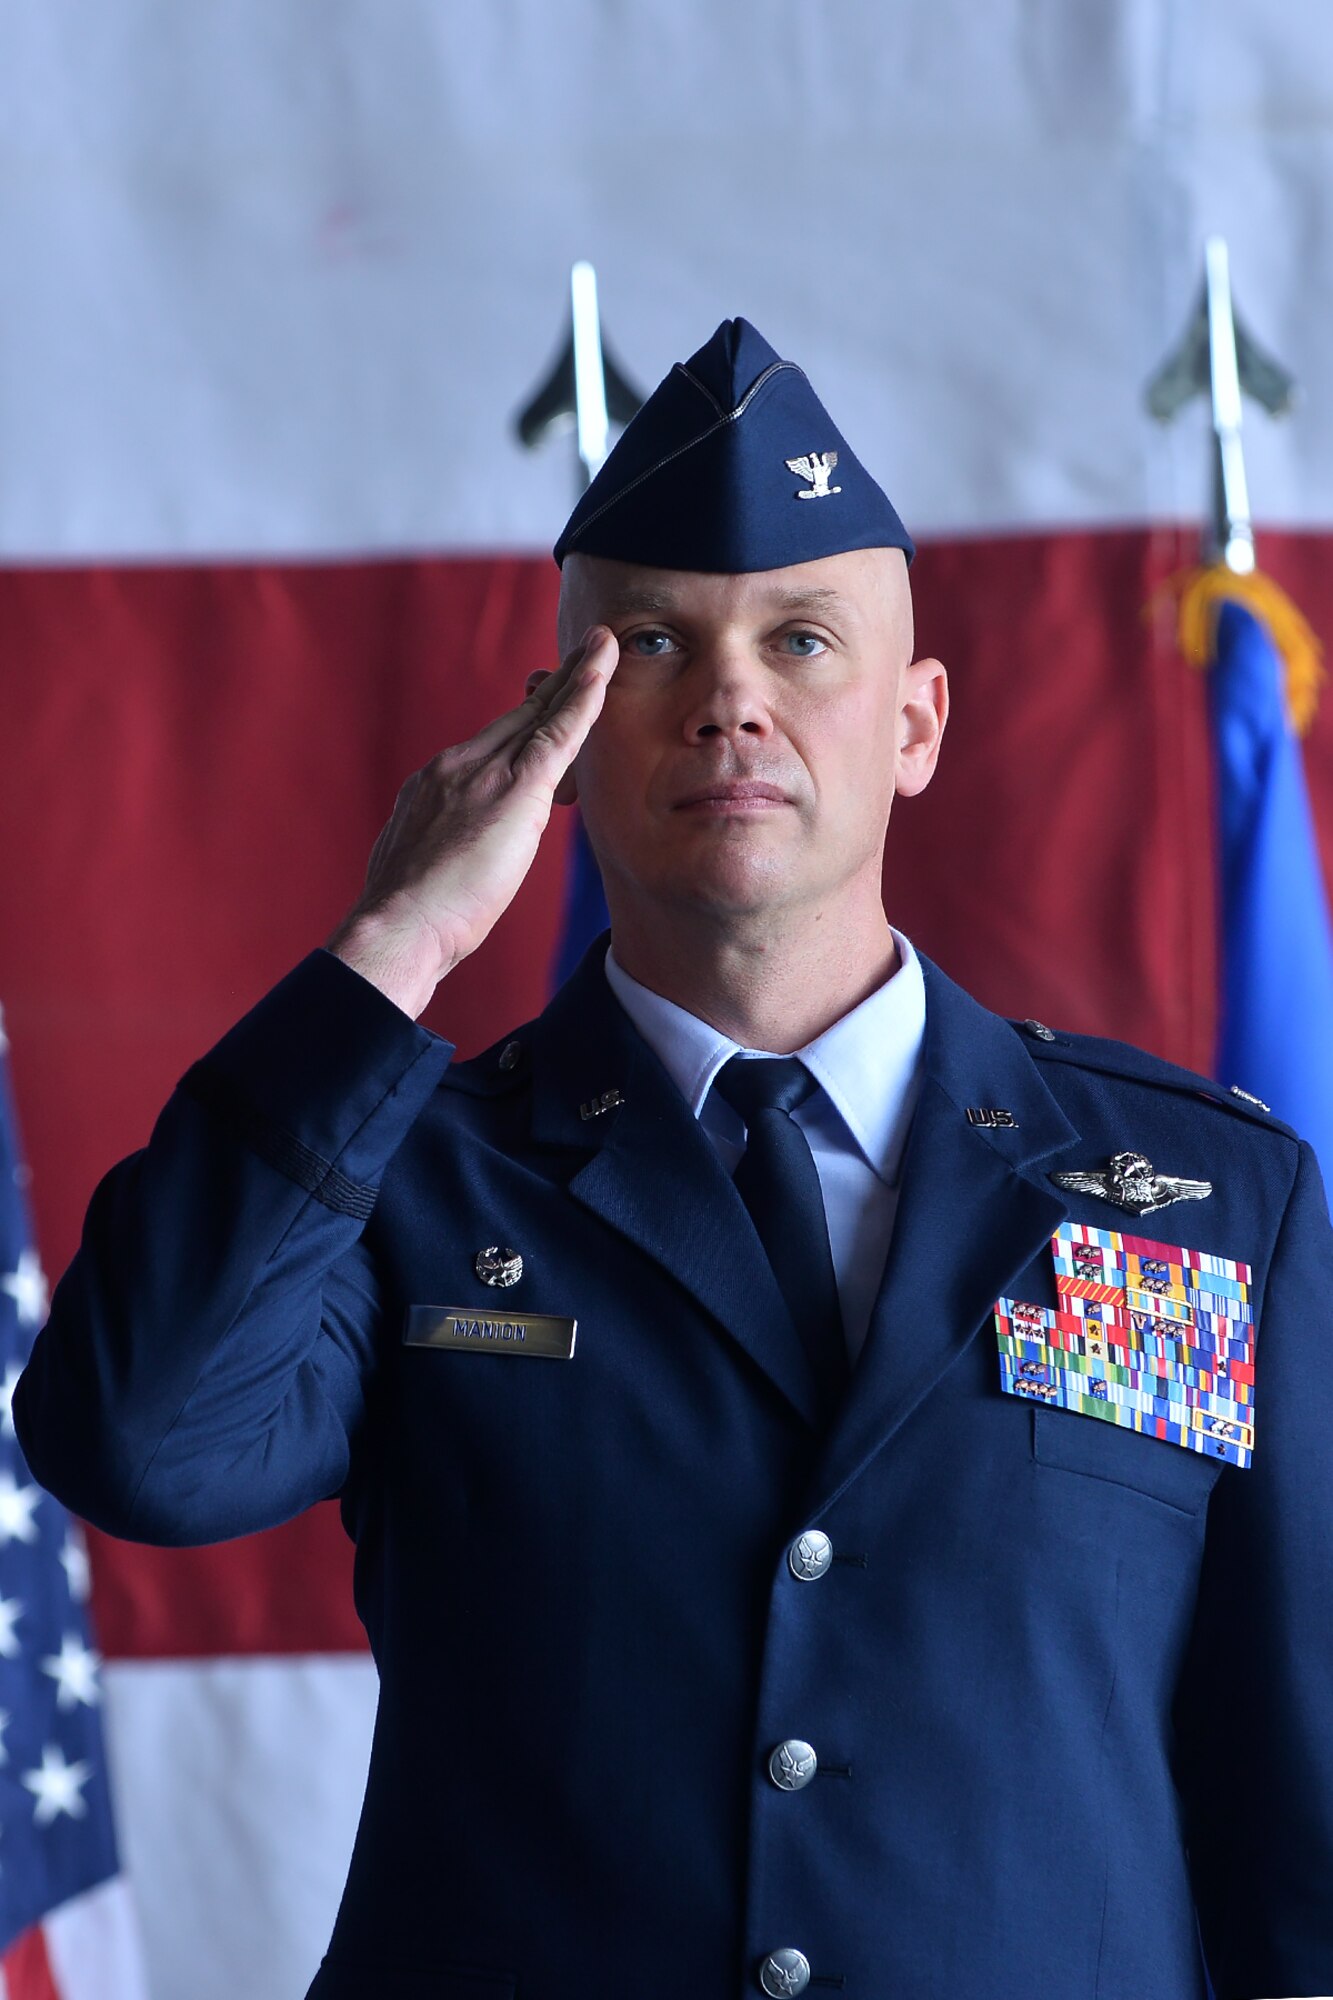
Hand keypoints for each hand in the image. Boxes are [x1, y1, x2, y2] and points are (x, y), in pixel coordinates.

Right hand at [326, 626, 615, 1017]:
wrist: (395, 926)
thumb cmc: (407, 920)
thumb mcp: (421, 868)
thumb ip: (445, 846)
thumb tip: (458, 855)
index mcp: (434, 785)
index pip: (492, 745)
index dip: (522, 719)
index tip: (540, 696)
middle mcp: (456, 767)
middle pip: (517, 718)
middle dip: (552, 685)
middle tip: (584, 652)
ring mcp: (483, 774)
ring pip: (540, 715)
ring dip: (576, 677)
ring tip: (603, 646)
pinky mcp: (514, 790)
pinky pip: (558, 733)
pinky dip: (583, 697)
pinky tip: (603, 669)